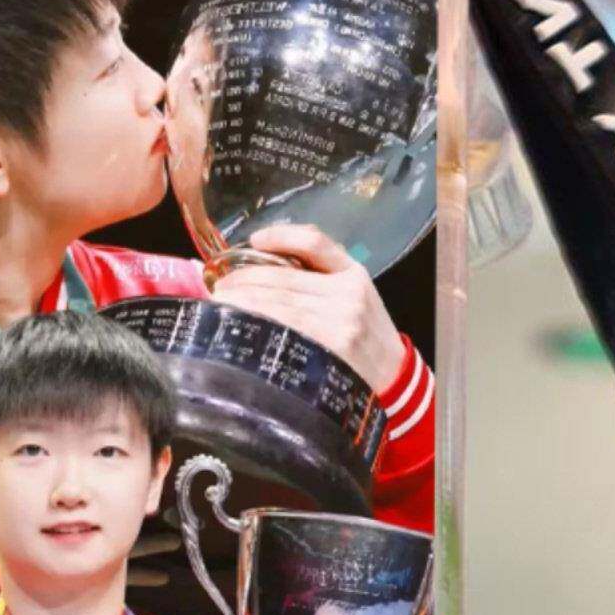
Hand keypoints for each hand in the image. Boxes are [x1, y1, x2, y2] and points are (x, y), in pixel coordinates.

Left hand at [212, 224, 404, 394]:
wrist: (395, 377)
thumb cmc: (365, 334)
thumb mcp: (356, 293)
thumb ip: (321, 274)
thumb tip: (261, 259)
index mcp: (354, 273)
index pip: (313, 241)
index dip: (280, 237)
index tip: (254, 240)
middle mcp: (348, 294)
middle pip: (283, 277)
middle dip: (243, 278)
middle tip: (218, 284)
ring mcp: (339, 323)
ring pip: (278, 303)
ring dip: (242, 301)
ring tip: (220, 302)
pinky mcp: (330, 350)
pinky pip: (283, 330)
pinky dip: (257, 324)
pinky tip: (240, 323)